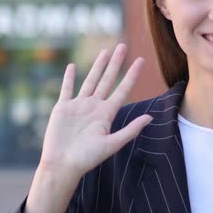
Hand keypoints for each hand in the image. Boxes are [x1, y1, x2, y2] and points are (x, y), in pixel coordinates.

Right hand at [38, 43, 151, 175]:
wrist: (62, 165)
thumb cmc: (87, 158)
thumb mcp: (112, 144)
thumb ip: (130, 130)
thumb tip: (150, 117)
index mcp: (107, 114)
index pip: (122, 90)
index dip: (132, 75)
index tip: (141, 61)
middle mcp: (94, 107)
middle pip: (107, 80)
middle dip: (116, 63)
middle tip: (123, 46)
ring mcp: (78, 106)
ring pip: (90, 80)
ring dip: (97, 66)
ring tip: (105, 51)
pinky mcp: (63, 108)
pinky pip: (66, 89)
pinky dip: (68, 78)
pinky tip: (71, 66)